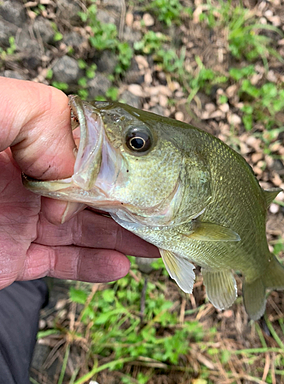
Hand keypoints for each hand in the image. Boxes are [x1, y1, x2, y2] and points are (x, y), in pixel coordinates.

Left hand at [0, 78, 158, 289]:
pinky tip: (121, 266)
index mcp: (21, 139)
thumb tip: (77, 163)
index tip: (145, 176)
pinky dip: (94, 267)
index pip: (83, 147)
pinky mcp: (14, 259)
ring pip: (84, 229)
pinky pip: (62, 263)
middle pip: (92, 191)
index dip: (116, 163)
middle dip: (132, 203)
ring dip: (124, 237)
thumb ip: (38, 115)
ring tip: (158, 242)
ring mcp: (20, 221)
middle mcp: (25, 179)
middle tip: (168, 213)